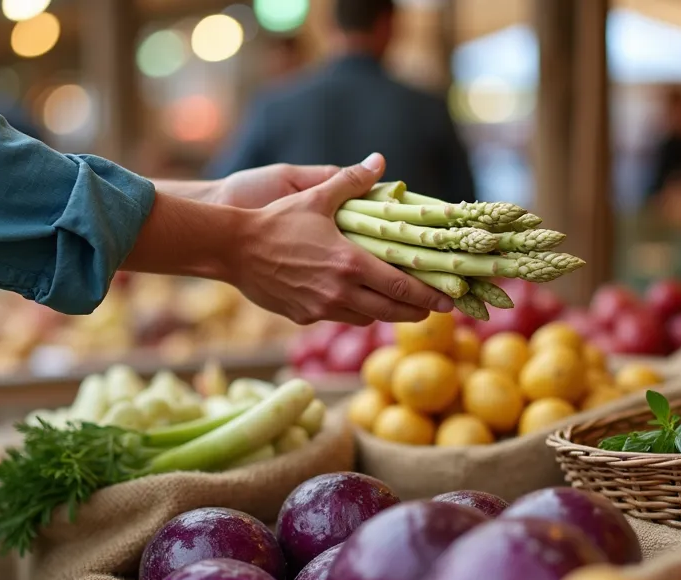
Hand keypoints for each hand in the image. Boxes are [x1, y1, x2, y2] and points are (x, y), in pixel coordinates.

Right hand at [224, 154, 452, 325]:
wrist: (231, 248)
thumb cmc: (275, 221)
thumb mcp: (315, 198)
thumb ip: (351, 181)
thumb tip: (379, 160)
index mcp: (351, 264)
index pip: (403, 286)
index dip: (429, 295)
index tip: (449, 300)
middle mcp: (341, 292)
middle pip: (392, 311)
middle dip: (416, 310)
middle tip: (432, 307)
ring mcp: (322, 309)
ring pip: (367, 318)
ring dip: (384, 312)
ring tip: (396, 302)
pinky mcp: (304, 317)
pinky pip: (338, 318)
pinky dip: (353, 311)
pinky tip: (355, 300)